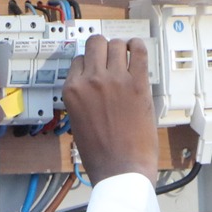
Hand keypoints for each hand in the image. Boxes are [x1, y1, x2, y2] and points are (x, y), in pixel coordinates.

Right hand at [64, 34, 157, 183]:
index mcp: (72, 91)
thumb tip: (92, 85)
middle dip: (102, 47)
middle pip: (94, 43)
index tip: (96, 65)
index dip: (88, 62)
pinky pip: (139, 52)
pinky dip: (138, 46)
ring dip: (120, 48)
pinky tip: (137, 50)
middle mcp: (91, 81)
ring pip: (115, 44)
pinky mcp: (138, 84)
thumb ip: (82, 98)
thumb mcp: (78, 121)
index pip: (78, 60)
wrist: (121, 168)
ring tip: (126, 55)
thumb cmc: (101, 154)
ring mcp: (115, 80)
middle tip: (110, 55)